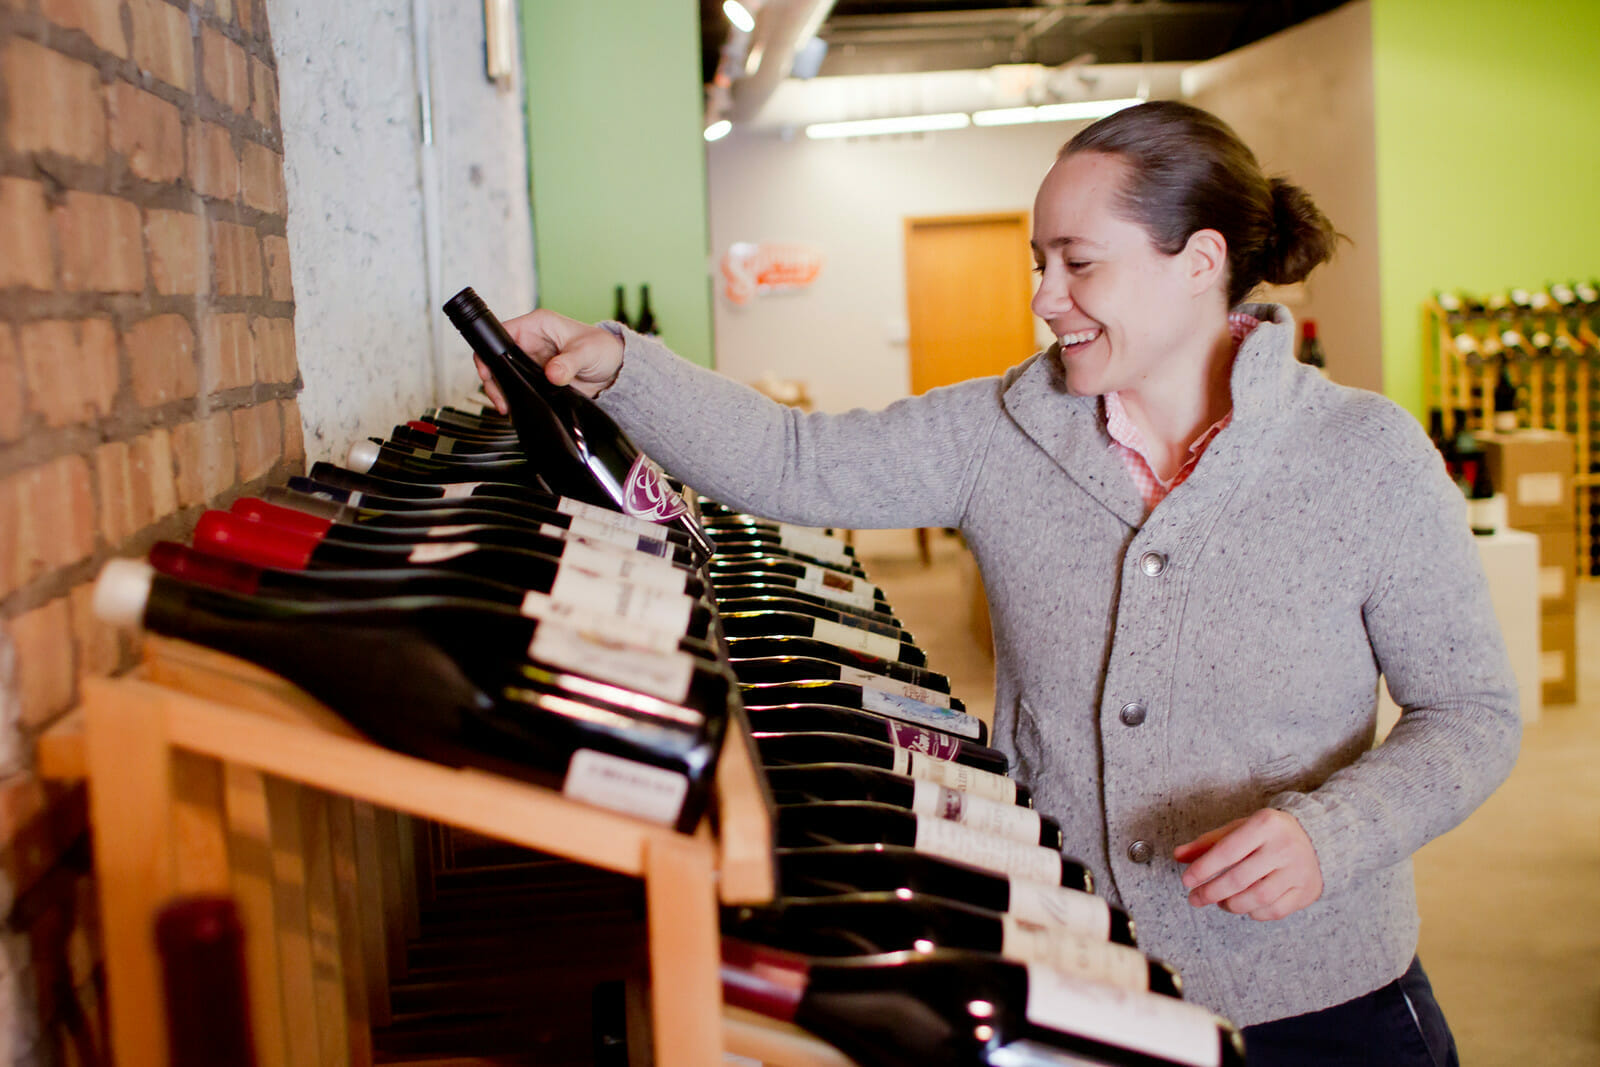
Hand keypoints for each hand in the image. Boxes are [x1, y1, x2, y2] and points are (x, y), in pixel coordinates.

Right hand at [472, 309, 625, 411]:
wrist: (615, 372)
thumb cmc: (603, 349)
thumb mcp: (588, 352)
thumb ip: (570, 362)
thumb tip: (552, 373)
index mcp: (538, 325)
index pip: (501, 332)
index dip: (490, 350)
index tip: (490, 372)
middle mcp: (531, 341)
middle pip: (498, 357)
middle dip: (494, 379)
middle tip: (501, 399)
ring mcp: (532, 360)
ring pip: (505, 374)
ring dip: (504, 390)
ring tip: (508, 406)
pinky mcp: (536, 377)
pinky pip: (518, 386)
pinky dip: (515, 397)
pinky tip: (518, 406)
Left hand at [1173, 808, 1322, 920]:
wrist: (1314, 836)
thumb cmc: (1267, 834)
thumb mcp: (1238, 829)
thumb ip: (1208, 843)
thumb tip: (1178, 856)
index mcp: (1265, 824)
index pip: (1227, 851)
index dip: (1204, 868)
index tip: (1186, 881)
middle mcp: (1284, 847)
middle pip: (1240, 878)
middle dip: (1211, 892)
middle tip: (1195, 899)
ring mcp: (1299, 870)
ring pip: (1258, 898)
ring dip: (1231, 905)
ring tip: (1219, 902)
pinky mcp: (1307, 890)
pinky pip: (1275, 910)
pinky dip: (1254, 912)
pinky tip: (1243, 906)